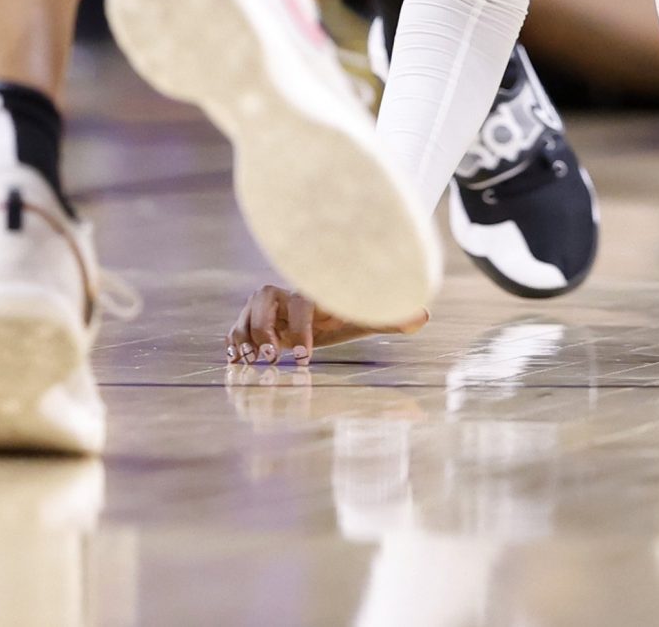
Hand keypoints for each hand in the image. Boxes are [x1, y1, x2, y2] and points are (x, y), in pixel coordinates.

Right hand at [227, 286, 427, 365]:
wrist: (319, 311)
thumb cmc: (343, 316)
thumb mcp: (365, 319)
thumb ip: (390, 319)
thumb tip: (424, 317)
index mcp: (313, 295)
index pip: (302, 302)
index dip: (302, 328)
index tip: (306, 358)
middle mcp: (285, 296)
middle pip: (264, 301)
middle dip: (265, 329)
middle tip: (272, 359)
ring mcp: (265, 309)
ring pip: (246, 315)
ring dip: (246, 338)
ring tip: (251, 363)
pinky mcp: (251, 323)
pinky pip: (235, 329)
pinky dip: (233, 343)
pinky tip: (237, 361)